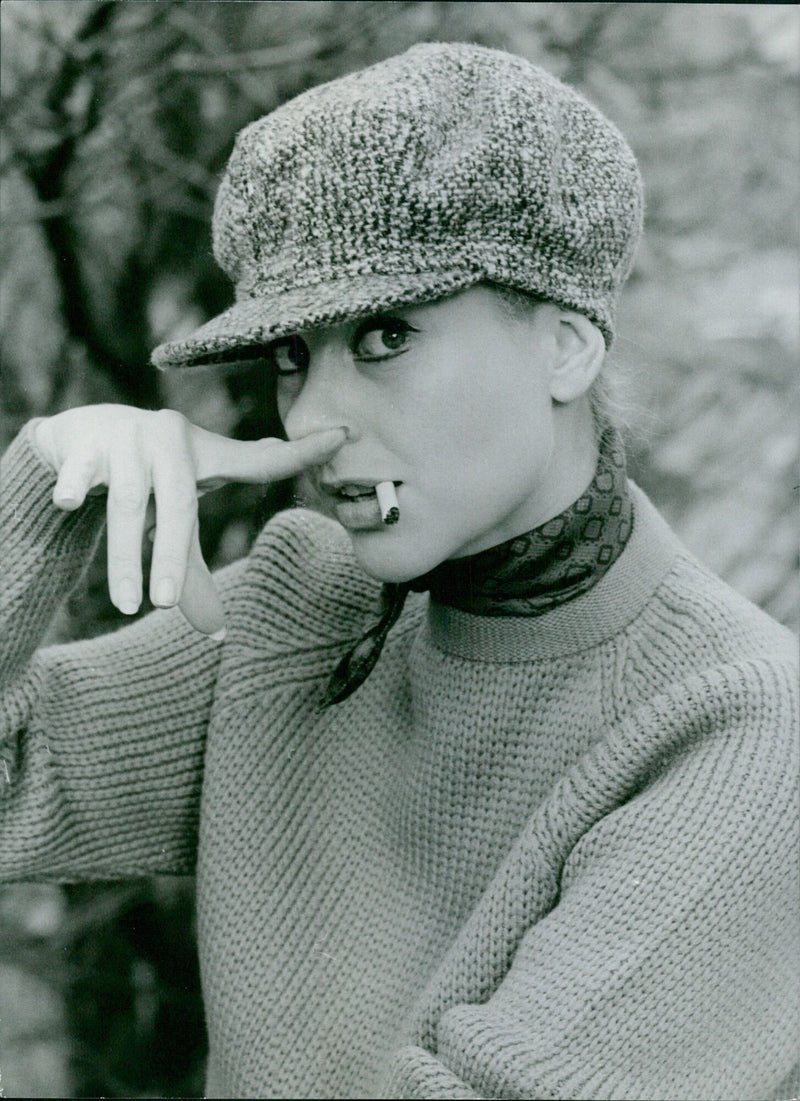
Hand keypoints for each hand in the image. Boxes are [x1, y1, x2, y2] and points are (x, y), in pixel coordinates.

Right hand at [34, 405, 344, 636]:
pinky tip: (67, 502)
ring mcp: (126, 442)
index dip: (299, 453)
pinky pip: (77, 472)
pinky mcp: (81, 446)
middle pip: (178, 507)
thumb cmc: (147, 479)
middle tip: (169, 606)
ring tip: (127, 603)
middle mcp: (171, 442)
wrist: (82, 434)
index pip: (258, 461)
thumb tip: (217, 634)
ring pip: (127, 503)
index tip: (343, 437)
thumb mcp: (174, 516)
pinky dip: (72, 486)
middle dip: (173, 558)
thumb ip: (194, 568)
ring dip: (123, 555)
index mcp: (206, 455)